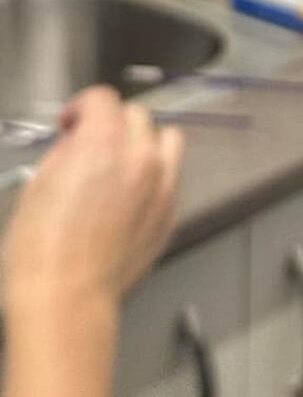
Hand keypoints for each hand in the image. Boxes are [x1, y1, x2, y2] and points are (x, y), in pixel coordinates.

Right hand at [2, 87, 182, 319]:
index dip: (81, 107)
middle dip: (112, 123)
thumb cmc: (43, 251)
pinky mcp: (170, 214)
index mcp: (102, 143)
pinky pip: (171, 178)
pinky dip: (154, 176)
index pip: (103, 98)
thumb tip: (76, 143)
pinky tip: (129, 195)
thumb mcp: (38, 184)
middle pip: (137, 116)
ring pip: (166, 140)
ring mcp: (162, 187)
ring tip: (119, 163)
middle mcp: (140, 159)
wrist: (66, 298)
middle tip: (90, 143)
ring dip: (143, 143)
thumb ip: (65, 151)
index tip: (71, 122)